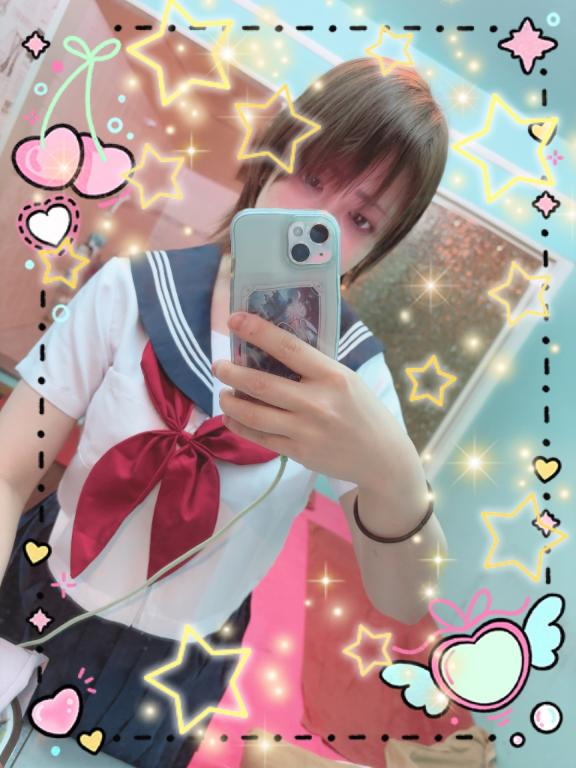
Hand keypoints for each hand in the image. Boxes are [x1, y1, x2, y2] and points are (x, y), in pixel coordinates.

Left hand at [211, 311, 395, 489]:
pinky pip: (260, 437)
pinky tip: (231, 418)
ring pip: (254, 413)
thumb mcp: (347, 379)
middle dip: (231, 373)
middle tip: (218, 366)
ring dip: (230, 402)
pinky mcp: (299, 452)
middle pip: (261, 383)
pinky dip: (240, 426)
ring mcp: (306, 430)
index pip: (288, 347)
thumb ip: (315, 367)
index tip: (234, 320)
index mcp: (332, 376)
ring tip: (223, 394)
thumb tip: (272, 348)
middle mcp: (317, 402)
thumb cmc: (363, 411)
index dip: (257, 331)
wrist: (382, 458)